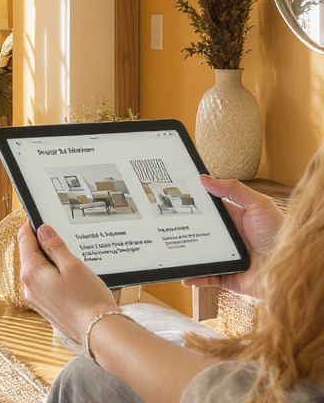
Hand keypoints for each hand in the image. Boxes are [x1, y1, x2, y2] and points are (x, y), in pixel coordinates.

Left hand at [18, 222, 117, 343]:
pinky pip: (43, 284)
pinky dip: (51, 275)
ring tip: (63, 252)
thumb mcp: (73, 266)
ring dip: (47, 260)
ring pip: (37, 271)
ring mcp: (36, 299)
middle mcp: (29, 287)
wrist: (98, 331)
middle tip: (51, 231)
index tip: (33, 218)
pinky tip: (66, 274)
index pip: (25, 242)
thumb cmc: (88, 300)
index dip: (30, 228)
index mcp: (32, 273)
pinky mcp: (46, 307)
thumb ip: (55, 247)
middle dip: (39, 244)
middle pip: (29, 256)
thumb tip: (43, 231)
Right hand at [181, 175, 284, 298]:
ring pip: (200, 255)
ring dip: (186, 254)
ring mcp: (227, 258)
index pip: (209, 212)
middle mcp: (230, 239)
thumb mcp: (260, 205)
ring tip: (170, 250)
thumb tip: (206, 178)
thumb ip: (234, 189)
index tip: (174, 200)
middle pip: (200, 233)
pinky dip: (194, 277)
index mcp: (235, 220)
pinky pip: (207, 277)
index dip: (193, 206)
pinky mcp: (228, 276)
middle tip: (164, 224)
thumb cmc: (281, 234)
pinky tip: (184, 275)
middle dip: (184, 230)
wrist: (291, 267)